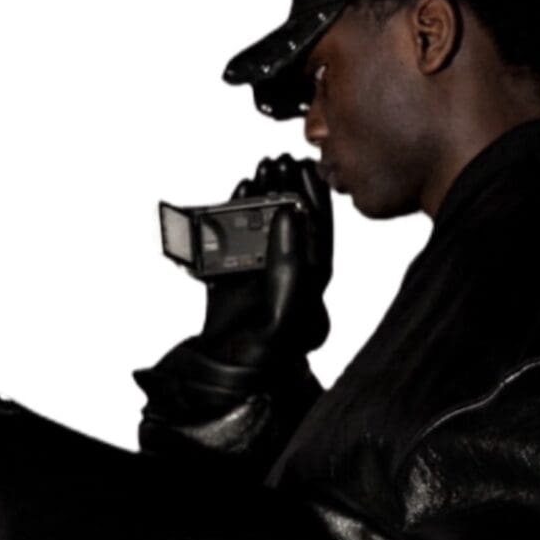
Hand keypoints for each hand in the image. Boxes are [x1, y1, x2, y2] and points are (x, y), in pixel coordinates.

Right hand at [201, 153, 332, 372]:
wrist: (221, 380)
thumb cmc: (259, 359)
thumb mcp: (282, 316)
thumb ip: (288, 268)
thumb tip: (289, 217)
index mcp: (309, 286)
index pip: (319, 235)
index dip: (314, 200)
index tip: (306, 169)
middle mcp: (288, 277)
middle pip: (294, 223)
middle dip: (289, 189)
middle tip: (281, 159)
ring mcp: (261, 275)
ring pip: (267, 226)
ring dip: (265, 196)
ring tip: (261, 167)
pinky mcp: (234, 277)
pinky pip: (238, 236)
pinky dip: (236, 212)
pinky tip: (238, 191)